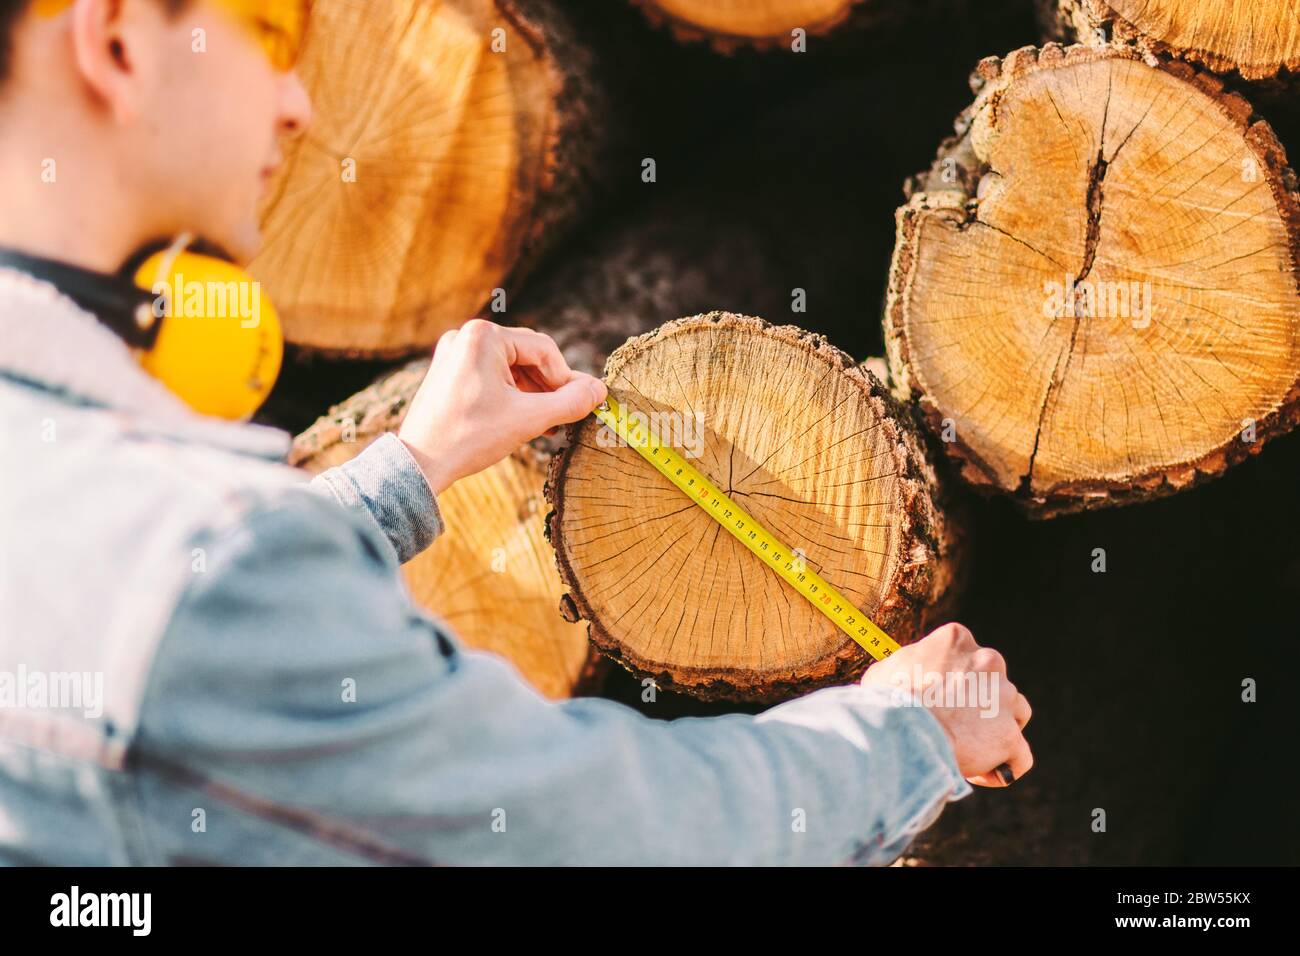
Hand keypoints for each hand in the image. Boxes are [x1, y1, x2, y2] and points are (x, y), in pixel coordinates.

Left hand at [397, 319, 606, 494]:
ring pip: (510, 369)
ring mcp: (454, 354)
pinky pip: (491, 377)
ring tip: (544, 425)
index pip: (544, 350)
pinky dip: (510, 396)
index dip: (565, 380)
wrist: (419, 464)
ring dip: (531, 395)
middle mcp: (465, 336)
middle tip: (563, 418)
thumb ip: (570, 402)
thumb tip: (601, 390)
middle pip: (527, 357)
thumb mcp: (529, 419)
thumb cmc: (470, 437)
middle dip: (548, 389)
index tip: (577, 407)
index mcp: (484, 336)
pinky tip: (522, 421)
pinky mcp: (448, 372)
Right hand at [860, 622, 1032, 786]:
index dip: (955, 685)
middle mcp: (987, 660)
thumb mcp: (888, 670)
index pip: (969, 659)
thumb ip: (907, 668)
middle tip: (953, 729)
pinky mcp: (1008, 735)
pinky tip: (975, 773)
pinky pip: (1019, 756)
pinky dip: (1001, 767)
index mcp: (957, 639)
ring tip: (968, 752)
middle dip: (980, 708)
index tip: (940, 705)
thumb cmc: (884, 699)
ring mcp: (1003, 697)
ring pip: (1015, 717)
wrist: (898, 727)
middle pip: (996, 684)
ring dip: (996, 733)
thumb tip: (903, 678)